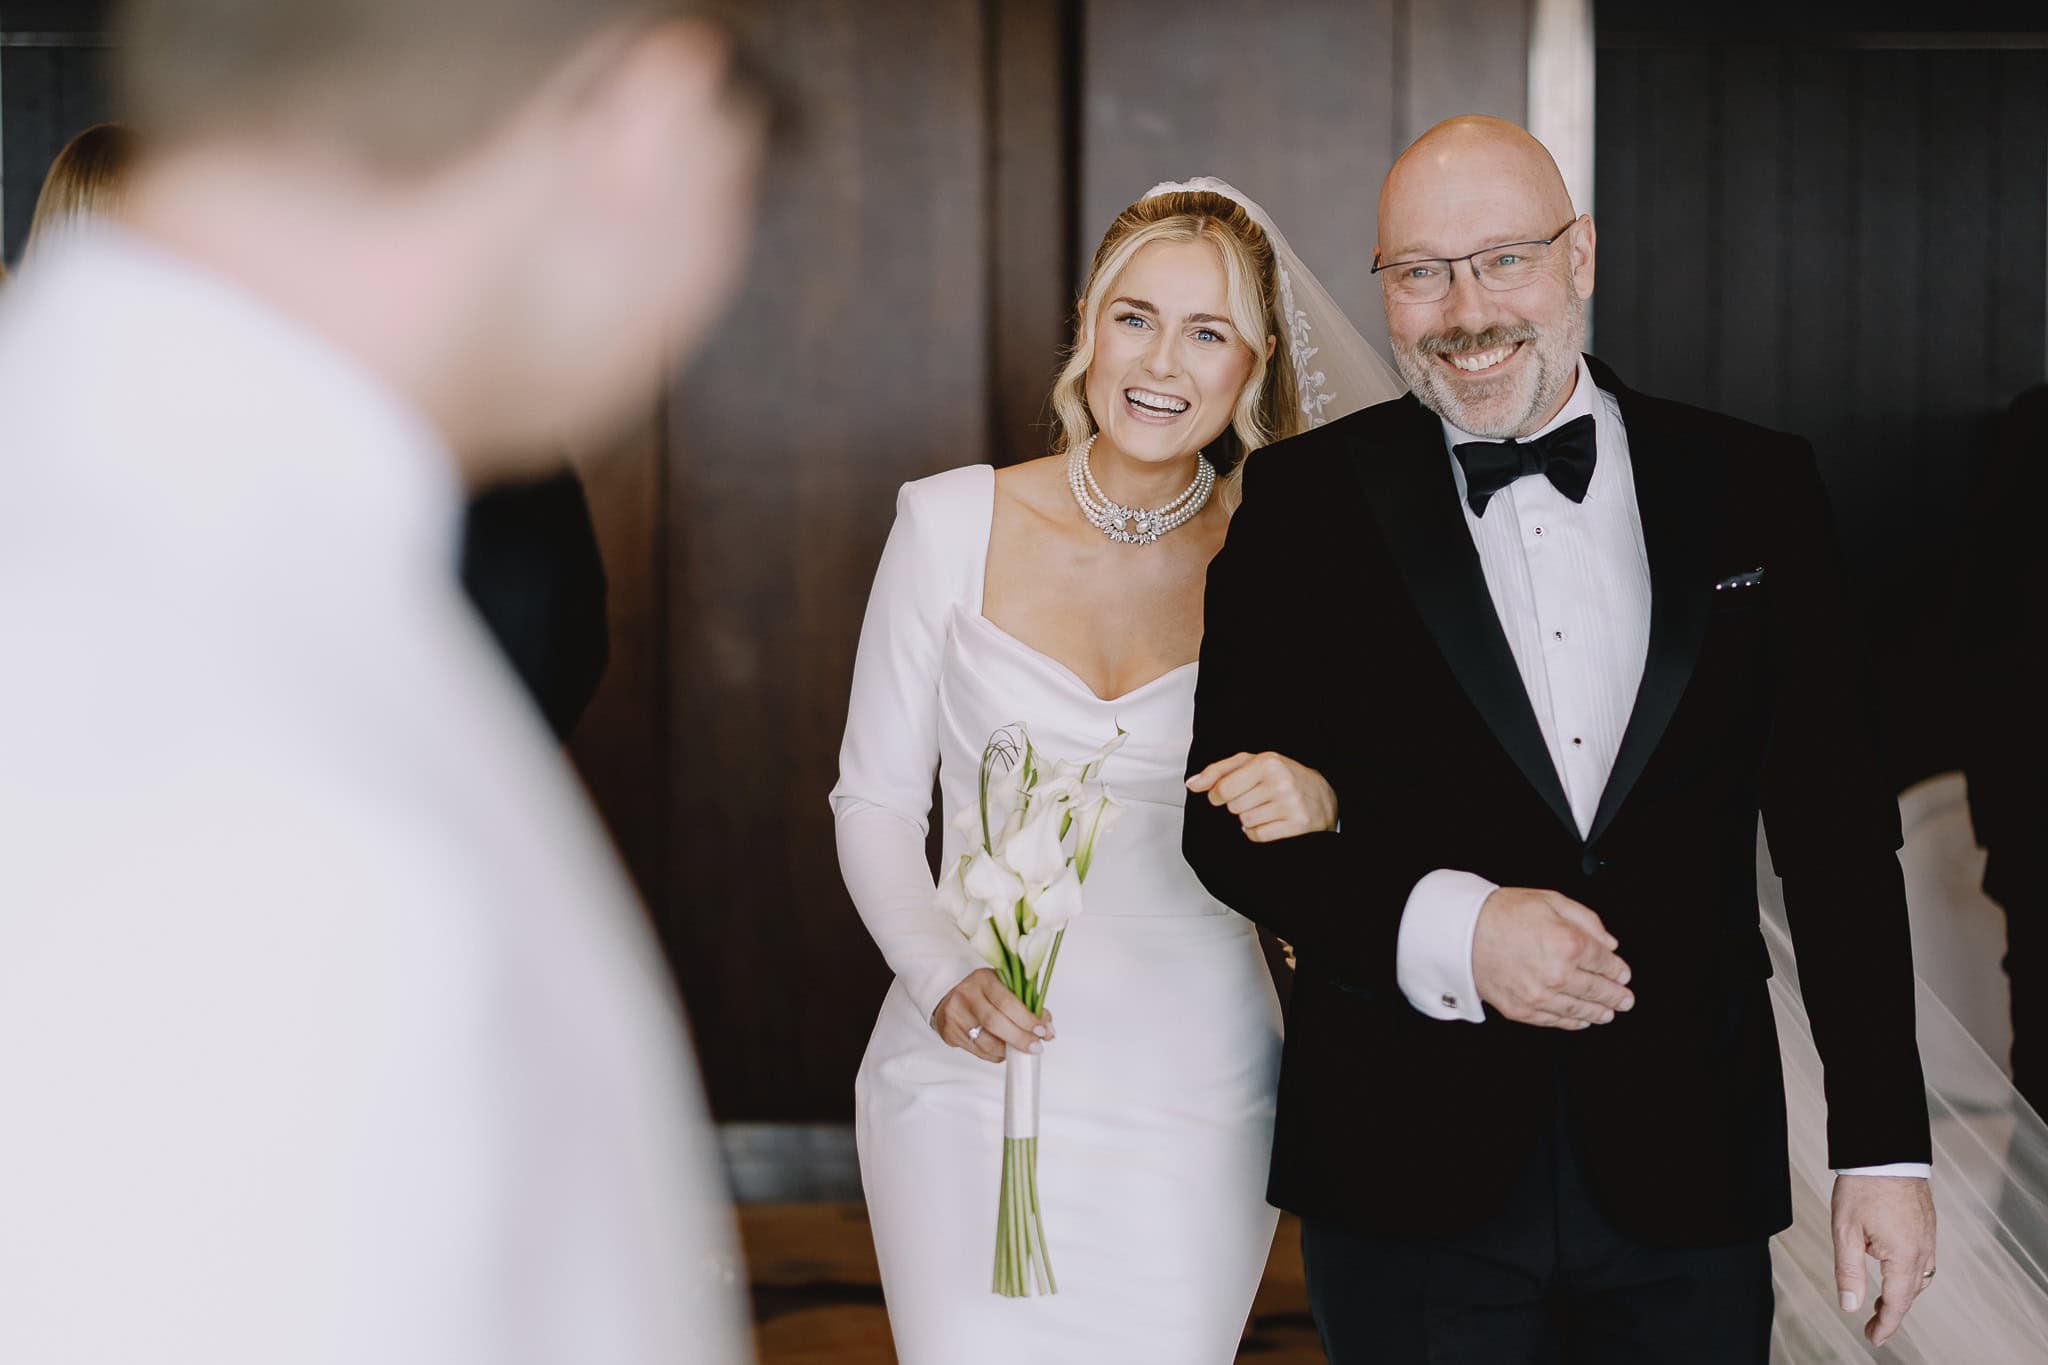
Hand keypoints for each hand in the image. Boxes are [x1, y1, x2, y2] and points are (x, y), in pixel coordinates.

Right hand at [930, 968, 1053, 1062]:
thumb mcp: (1004, 988)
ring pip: (985, 1040)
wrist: (950, 998)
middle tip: (1036, 1047)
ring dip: (1007, 1050)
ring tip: (1021, 1051)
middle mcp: (966, 994)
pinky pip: (977, 1050)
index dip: (1026, 1018)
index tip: (1042, 1030)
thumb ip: (1028, 1005)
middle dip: (1019, 1038)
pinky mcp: (949, 1032)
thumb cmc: (984, 993)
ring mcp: (955, 1014)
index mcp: (983, 978)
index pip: (1007, 1000)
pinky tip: (1004, 1052)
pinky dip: (995, 1055)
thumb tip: (1048, 1030)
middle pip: (994, 1022)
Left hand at [1186, 751, 1338, 841]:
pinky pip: (1258, 835)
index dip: (1218, 795)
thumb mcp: (1251, 764)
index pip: (1222, 789)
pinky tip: (1271, 821)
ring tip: (1266, 809)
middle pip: (1233, 807)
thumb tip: (1192, 784)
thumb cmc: (1281, 776)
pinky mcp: (1297, 824)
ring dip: (1249, 819)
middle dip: (1239, 805)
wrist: (1322, 795)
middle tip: (1257, 798)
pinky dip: (1258, 832)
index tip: (1225, 794)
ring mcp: (1290, 804)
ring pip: (1244, 822)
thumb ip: (1218, 771)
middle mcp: (1280, 782)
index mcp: (1267, 762)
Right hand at [1470, 887, 1633, 1028]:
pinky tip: (1580, 1020)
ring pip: (1580, 1010)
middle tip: (1625, 999)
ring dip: (1599, 1013)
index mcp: (1568, 944)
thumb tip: (1608, 943)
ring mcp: (1540, 995)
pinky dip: (1572, 1022)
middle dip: (1616, 996)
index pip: (1607, 963)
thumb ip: (1586, 920)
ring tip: (1608, 1013)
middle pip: (1598, 990)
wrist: (1461, 933)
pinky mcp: (1523, 1010)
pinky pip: (1555, 1021)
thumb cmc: (1501, 914)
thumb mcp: (1550, 901)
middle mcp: (1557, 974)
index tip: (1622, 973)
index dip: (1619, 970)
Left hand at [1833, 1174, 1936, 1345]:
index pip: (1897, 1302)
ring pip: (1919, 1277)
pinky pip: (1923, 1259)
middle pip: (1910, 1292)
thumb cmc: (1862, 1188)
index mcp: (1904, 1256)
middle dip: (1892, 1311)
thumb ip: (1849, 1272)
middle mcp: (1923, 1250)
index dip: (1885, 1324)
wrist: (1884, 1152)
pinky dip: (1908, 1272)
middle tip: (1873, 1324)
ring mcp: (1928, 1237)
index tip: (1873, 1338)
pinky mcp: (1927, 1226)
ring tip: (1880, 1302)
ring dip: (1902, 1292)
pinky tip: (1892, 1268)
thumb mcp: (1846, 1232)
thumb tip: (1851, 1306)